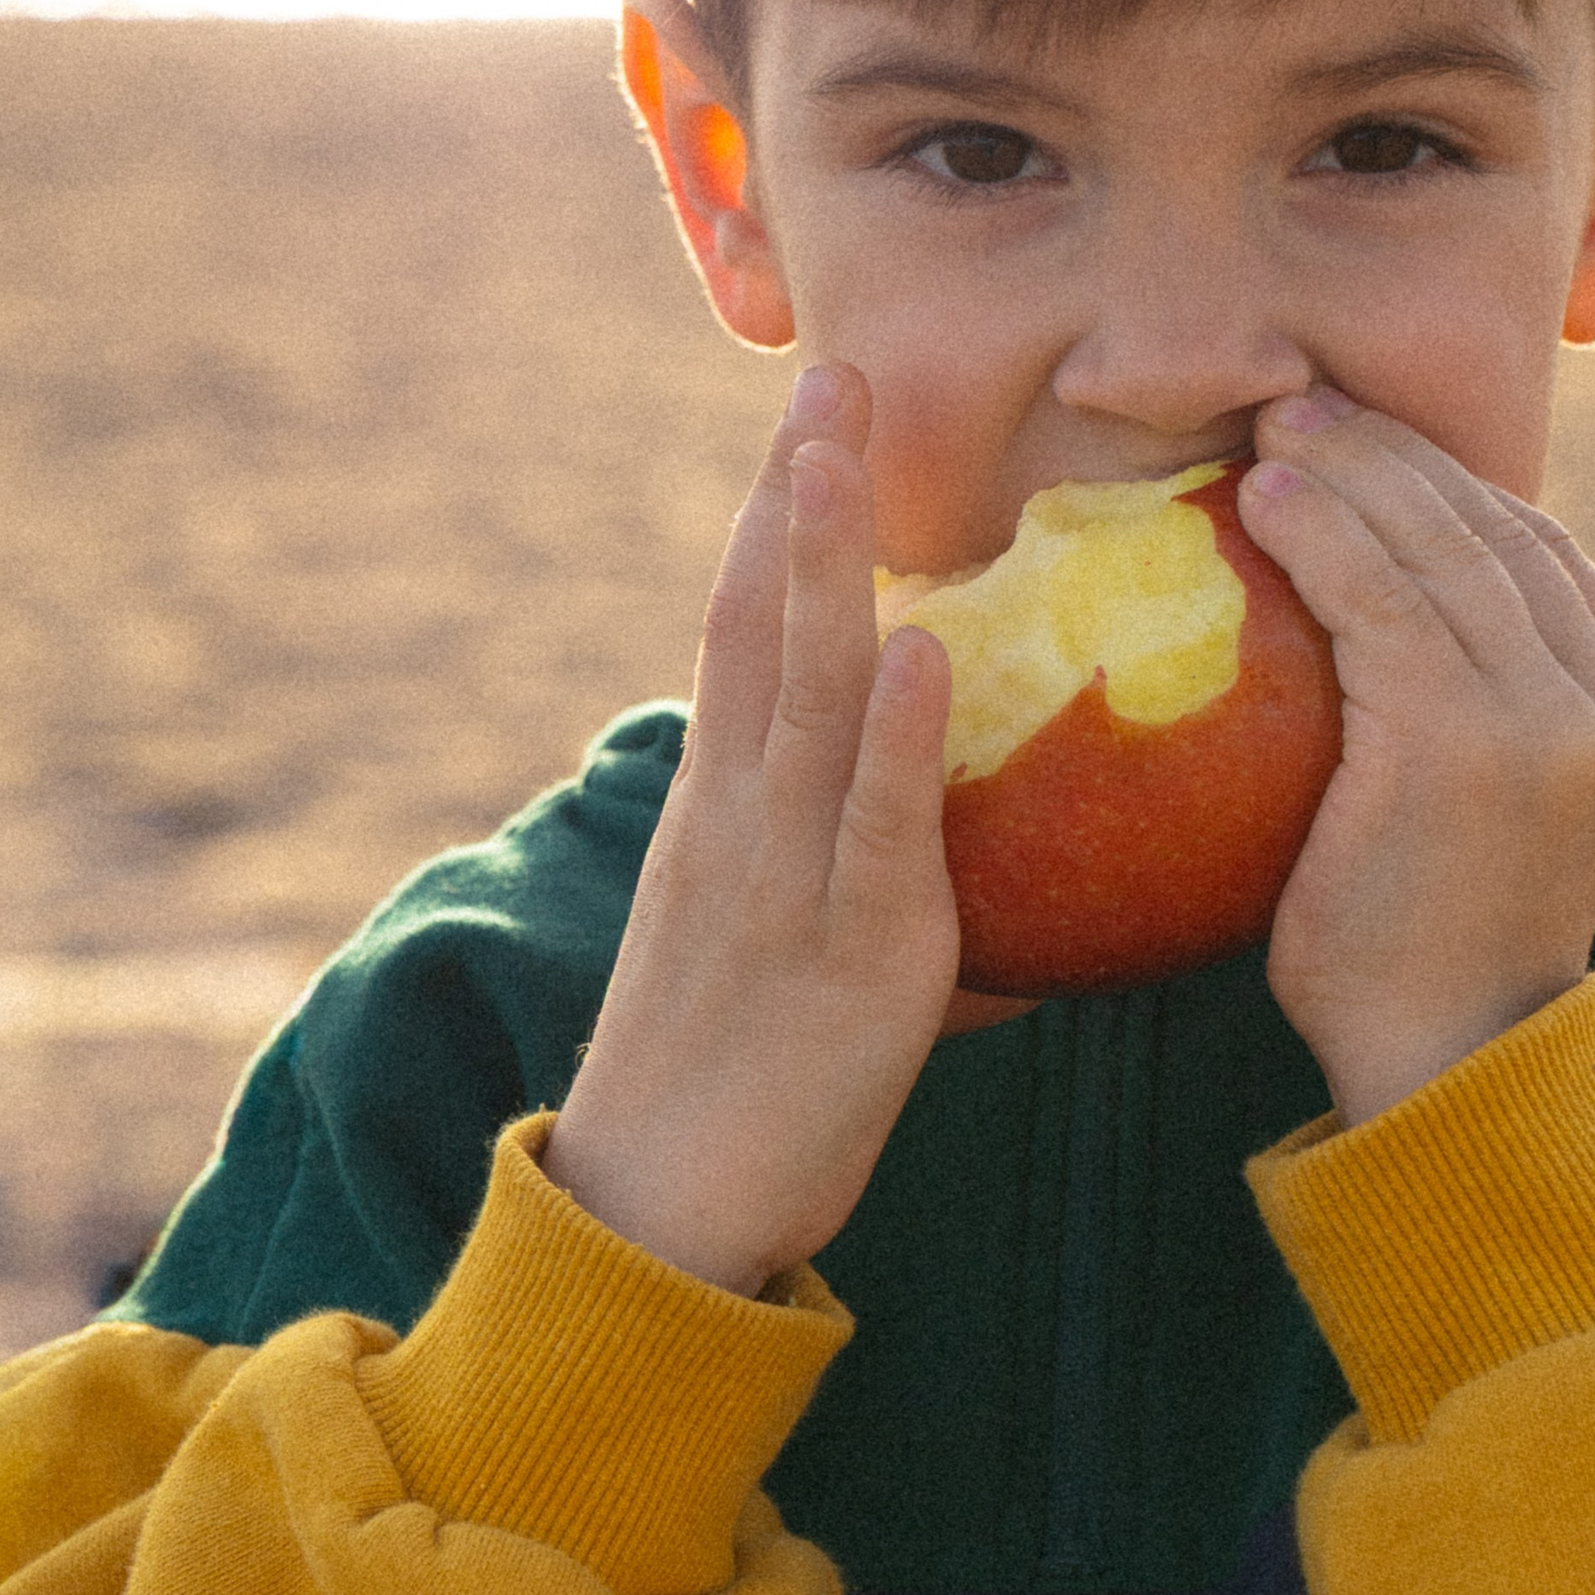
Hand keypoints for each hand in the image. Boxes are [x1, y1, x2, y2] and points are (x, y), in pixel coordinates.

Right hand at [544, 364, 957, 1289]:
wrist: (656, 1218)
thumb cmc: (728, 1089)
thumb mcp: (767, 945)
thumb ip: (839, 868)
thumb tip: (938, 838)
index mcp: (717, 811)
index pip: (742, 634)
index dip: (774, 522)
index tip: (809, 420)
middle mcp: (738, 822)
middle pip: (758, 628)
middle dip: (794, 497)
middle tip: (827, 376)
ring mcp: (787, 882)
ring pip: (804, 697)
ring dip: (829, 568)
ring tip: (849, 455)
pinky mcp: (853, 958)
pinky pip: (876, 828)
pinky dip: (900, 734)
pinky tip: (927, 645)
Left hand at [1237, 392, 1594, 1126]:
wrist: (1448, 1066)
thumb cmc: (1435, 947)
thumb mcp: (1501, 808)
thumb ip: (1486, 705)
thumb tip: (1386, 607)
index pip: (1540, 552)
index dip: (1447, 480)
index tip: (1361, 442)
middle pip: (1495, 530)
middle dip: (1393, 453)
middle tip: (1301, 406)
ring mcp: (1550, 716)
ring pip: (1438, 548)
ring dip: (1348, 471)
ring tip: (1272, 434)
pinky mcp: (1463, 737)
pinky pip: (1378, 602)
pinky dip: (1318, 536)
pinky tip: (1261, 504)